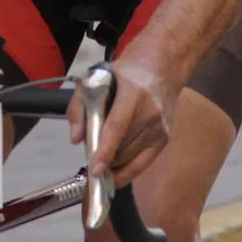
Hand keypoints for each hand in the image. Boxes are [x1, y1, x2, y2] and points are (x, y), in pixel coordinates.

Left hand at [67, 56, 178, 188]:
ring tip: (101, 154)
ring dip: (113, 163)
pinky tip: (114, 171)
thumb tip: (76, 139)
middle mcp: (151, 112)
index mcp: (133, 93)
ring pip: (131, 158)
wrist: (159, 70)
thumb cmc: (122, 76)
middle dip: (103, 157)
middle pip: (123, 147)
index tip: (94, 169)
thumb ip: (79, 107)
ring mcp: (161, 128)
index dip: (105, 150)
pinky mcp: (165, 139)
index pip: (118, 126)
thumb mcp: (93, 81)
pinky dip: (126, 171)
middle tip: (89, 152)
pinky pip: (143, 164)